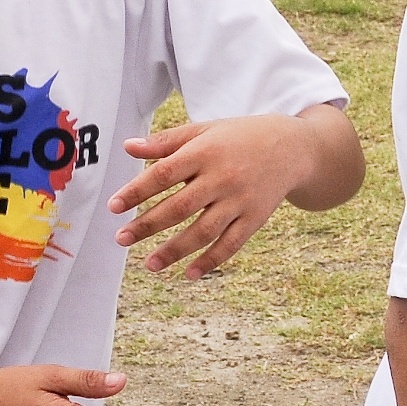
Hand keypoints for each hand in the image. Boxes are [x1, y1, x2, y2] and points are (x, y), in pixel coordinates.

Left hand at [110, 112, 331, 277]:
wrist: (293, 147)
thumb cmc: (240, 137)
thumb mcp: (205, 131)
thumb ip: (166, 142)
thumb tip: (128, 148)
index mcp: (207, 151)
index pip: (164, 174)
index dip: (137, 191)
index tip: (113, 207)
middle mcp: (224, 177)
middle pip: (180, 206)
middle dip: (148, 225)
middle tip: (121, 239)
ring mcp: (241, 200)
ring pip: (204, 231)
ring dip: (174, 251)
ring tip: (149, 265)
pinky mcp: (256, 217)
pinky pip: (231, 244)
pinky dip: (210, 261)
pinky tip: (189, 275)